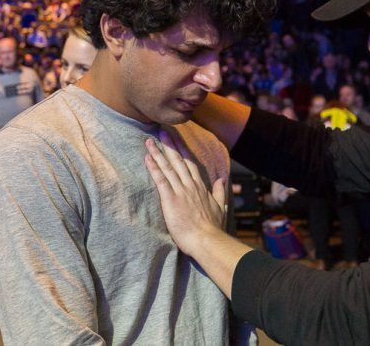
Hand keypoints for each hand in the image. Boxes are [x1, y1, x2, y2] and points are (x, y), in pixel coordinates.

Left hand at [145, 129, 226, 255]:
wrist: (207, 239)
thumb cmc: (213, 227)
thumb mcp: (220, 207)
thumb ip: (220, 191)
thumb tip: (222, 179)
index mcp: (200, 187)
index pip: (190, 163)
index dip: (182, 150)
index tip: (176, 138)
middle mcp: (190, 185)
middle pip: (178, 160)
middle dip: (169, 144)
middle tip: (161, 130)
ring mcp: (181, 191)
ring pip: (168, 167)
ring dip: (158, 152)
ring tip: (149, 140)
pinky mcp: (171, 199)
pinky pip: (161, 179)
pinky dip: (154, 168)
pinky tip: (147, 157)